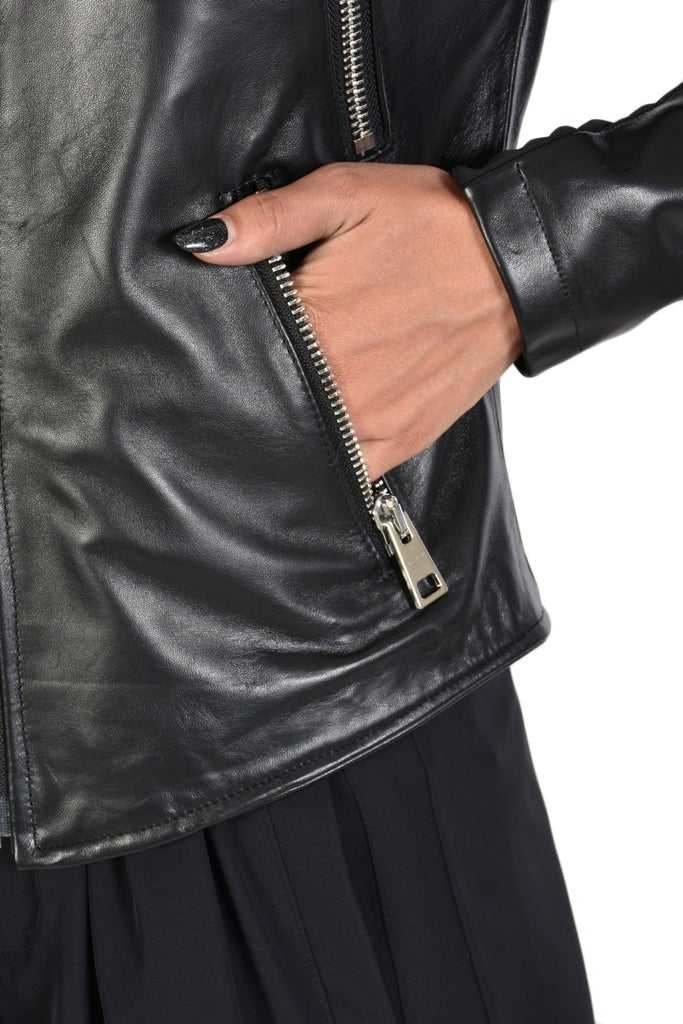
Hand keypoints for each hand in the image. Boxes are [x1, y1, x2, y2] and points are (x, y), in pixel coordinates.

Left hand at [173, 162, 522, 480]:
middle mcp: (341, 388)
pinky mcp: (402, 441)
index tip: (203, 347)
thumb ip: (269, 221)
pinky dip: (325, 456)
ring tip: (273, 401)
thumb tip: (201, 244)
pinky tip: (313, 434)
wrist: (516, 264)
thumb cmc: (432, 225)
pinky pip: (346, 468)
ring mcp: (373, 423)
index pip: (239, 356)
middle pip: (265, 406)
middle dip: (245, 390)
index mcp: (318, 329)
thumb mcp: (346, 194)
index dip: (218, 349)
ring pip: (301, 442)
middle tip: (232, 374)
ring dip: (283, 425)